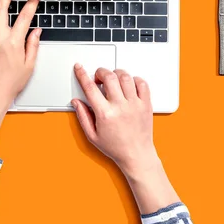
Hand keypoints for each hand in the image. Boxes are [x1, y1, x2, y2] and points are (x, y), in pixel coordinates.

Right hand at [72, 65, 179, 213]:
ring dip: (116, 74)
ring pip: (125, 76)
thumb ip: (83, 116)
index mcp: (105, 114)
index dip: (82, 75)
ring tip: (113, 81)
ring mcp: (135, 104)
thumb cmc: (116, 147)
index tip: (79, 68)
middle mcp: (120, 107)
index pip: (90, 88)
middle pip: (109, 76)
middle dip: (100, 72)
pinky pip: (142, 83)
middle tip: (98, 77)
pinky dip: (134, 79)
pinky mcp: (146, 104)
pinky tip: (129, 85)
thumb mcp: (92, 135)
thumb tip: (77, 102)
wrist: (137, 155)